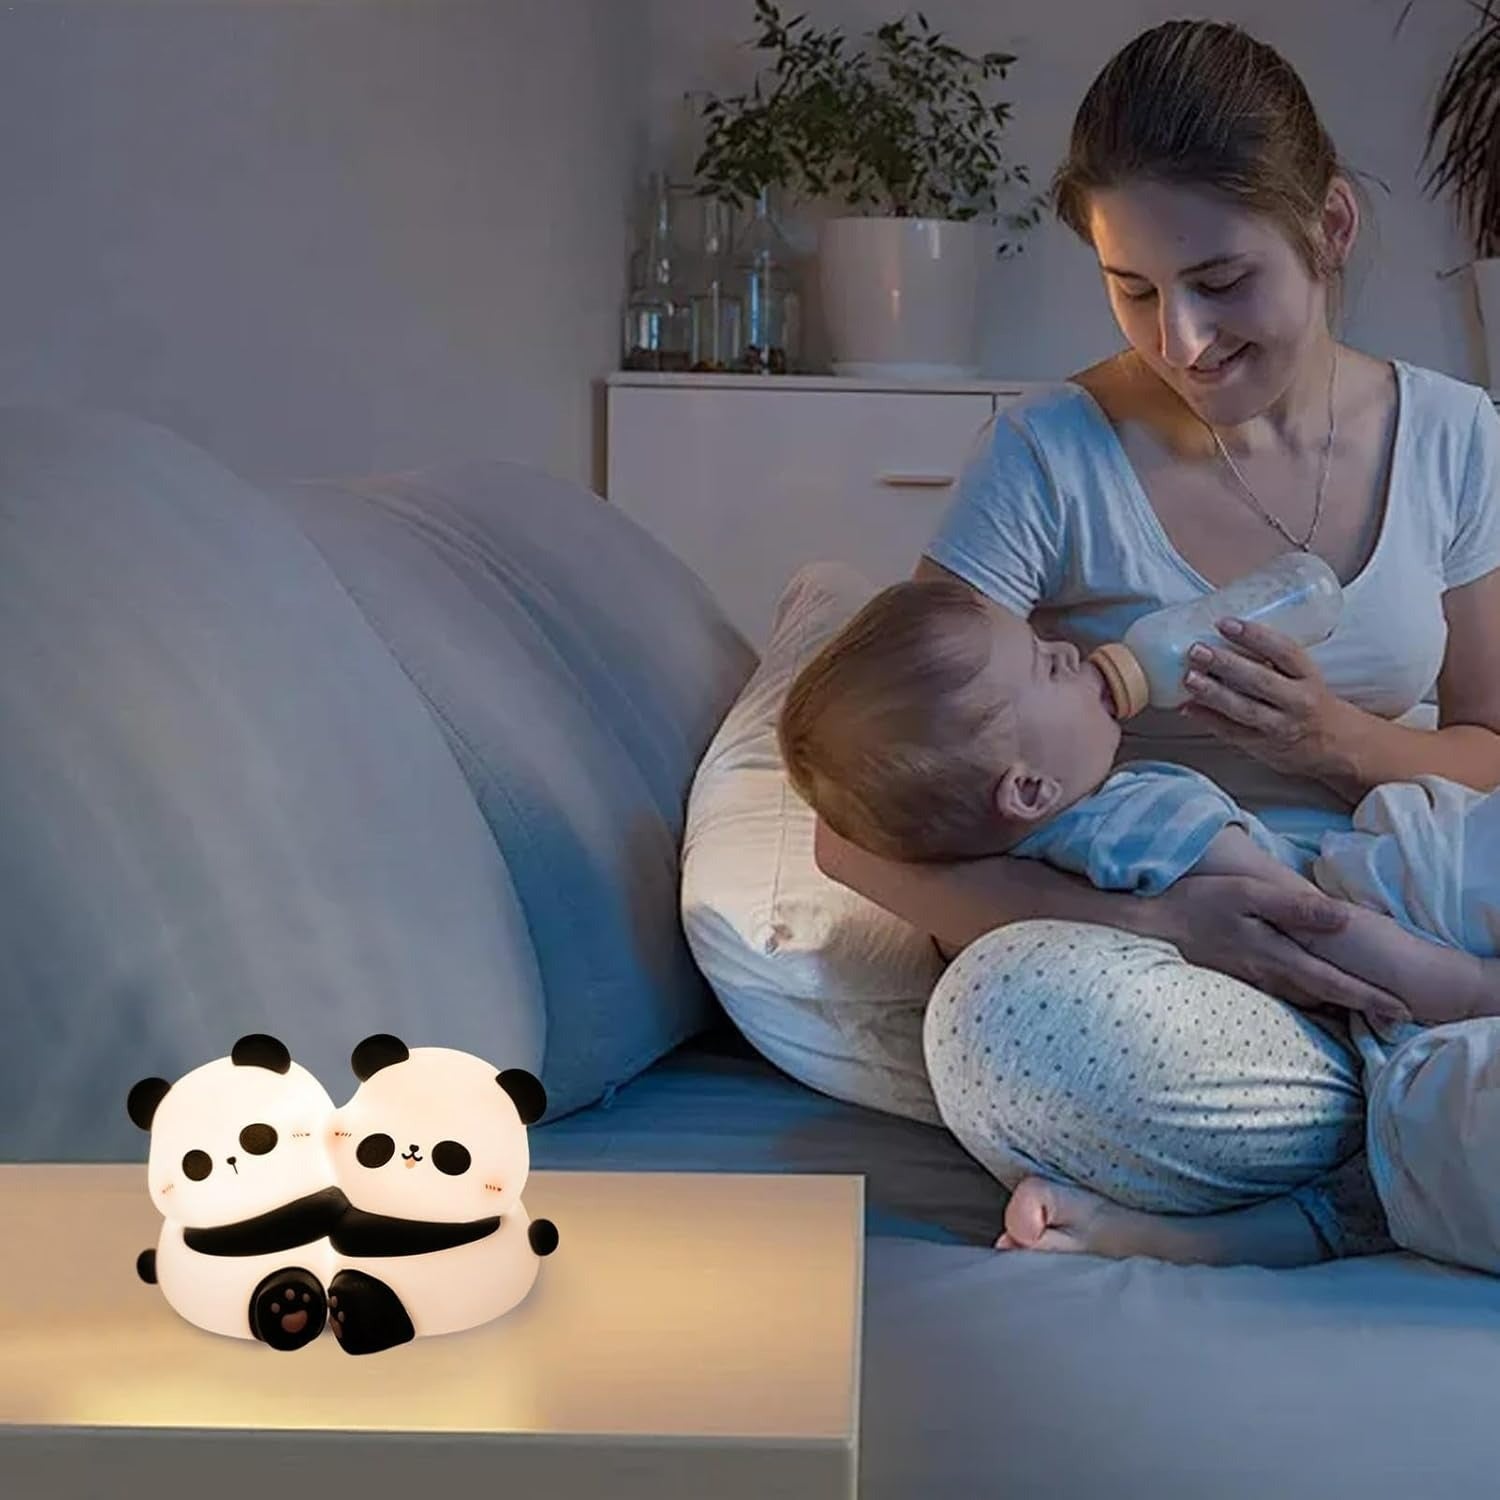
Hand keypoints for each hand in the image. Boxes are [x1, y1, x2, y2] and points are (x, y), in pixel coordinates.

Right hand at [1141, 870, 1410, 1023]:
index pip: (1334, 983)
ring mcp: (1252, 981)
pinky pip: (1283, 994)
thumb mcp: (1247, 894)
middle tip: (1397, 1015)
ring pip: (1305, 998)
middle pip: (1325, 997)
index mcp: (1277, 956)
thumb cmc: (1197, 903)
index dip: (1370, 997)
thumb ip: (1296, 907)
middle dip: (1360, 1007)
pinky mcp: (1238, 979)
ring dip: (1335, 1004)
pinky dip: (1307, 997)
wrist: (1149, 926)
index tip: (1404, 1011)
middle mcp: (1269, 977)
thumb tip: (1344, 919)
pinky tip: (1312, 993)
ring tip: (1364, 1007)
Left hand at [1179, 617, 1357, 783]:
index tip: (1226, 623)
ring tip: (1189, 678)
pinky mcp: (1264, 747)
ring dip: (1213, 693)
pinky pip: (1233, 733)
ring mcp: (1281, 726)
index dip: (1255, 635)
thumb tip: (1222, 637)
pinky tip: (1188, 707)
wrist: (1337, 746)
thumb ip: (1272, 660)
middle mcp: (1298, 701)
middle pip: (1260, 680)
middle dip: (1226, 664)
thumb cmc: (1311, 702)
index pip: (1284, 651)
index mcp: (1308, 676)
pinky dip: (1208, 720)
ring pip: (1245, 709)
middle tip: (1197, 650)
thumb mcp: (1304, 676)